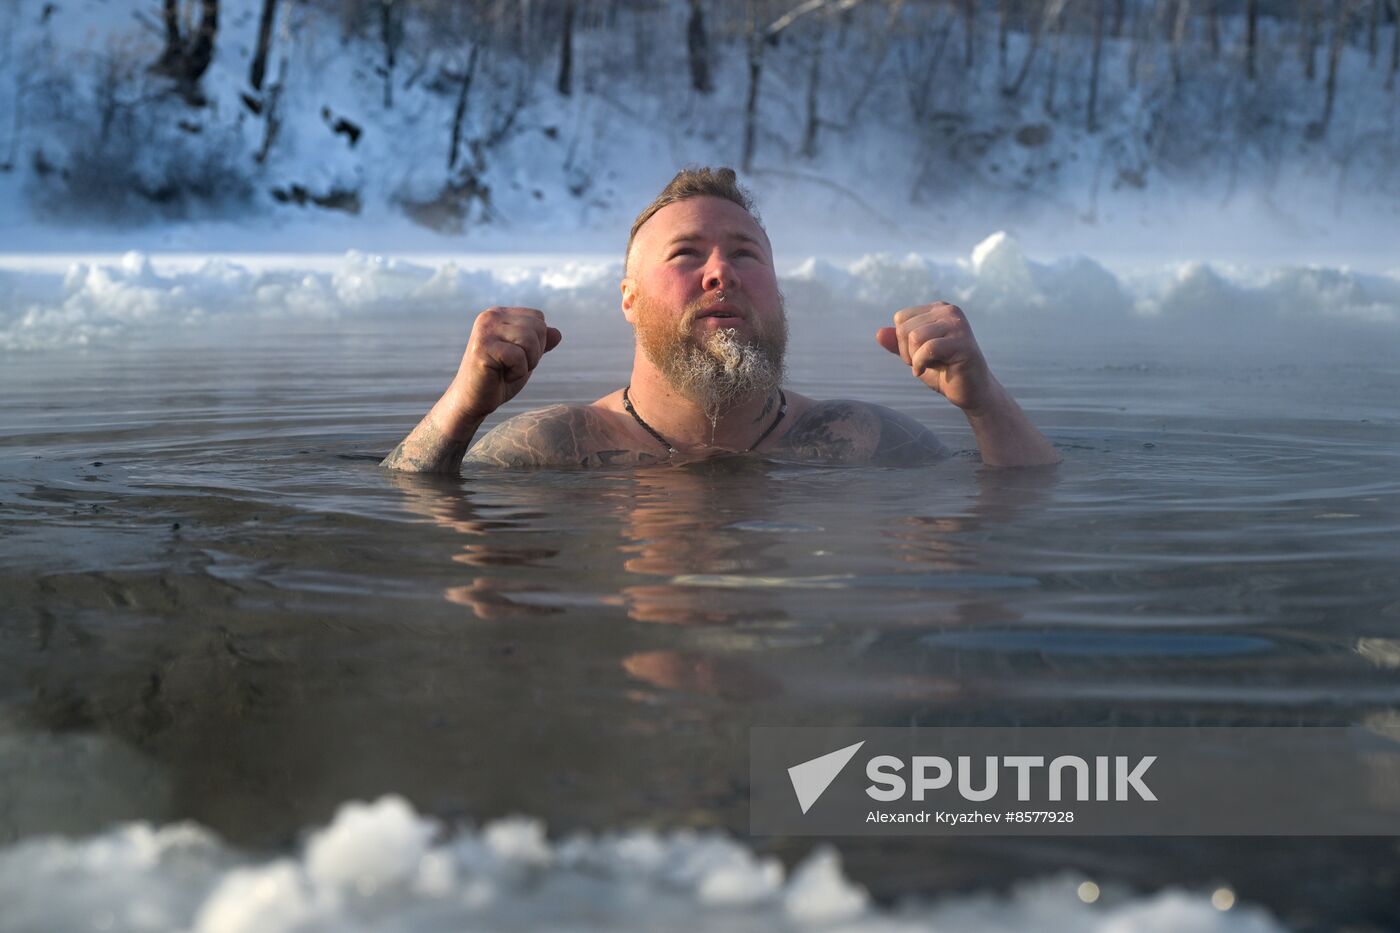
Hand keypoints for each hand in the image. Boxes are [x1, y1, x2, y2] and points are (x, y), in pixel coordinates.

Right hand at [445, 306, 562, 423]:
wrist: (473, 401)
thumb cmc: (499, 379)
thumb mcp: (525, 358)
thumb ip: (540, 344)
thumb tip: (558, 333)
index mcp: (500, 314)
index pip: (538, 318)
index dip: (538, 343)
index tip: (517, 356)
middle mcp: (491, 316)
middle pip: (538, 328)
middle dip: (534, 353)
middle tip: (512, 366)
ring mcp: (485, 330)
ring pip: (530, 340)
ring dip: (526, 363)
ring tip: (507, 370)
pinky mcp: (483, 347)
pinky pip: (518, 356)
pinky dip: (517, 372)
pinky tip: (500, 376)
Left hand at [876, 302, 999, 411]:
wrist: (972, 392)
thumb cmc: (944, 372)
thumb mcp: (914, 356)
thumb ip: (897, 344)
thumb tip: (879, 333)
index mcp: (939, 309)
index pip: (901, 318)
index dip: (901, 342)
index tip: (917, 355)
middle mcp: (949, 311)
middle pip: (905, 328)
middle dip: (907, 352)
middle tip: (923, 363)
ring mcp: (958, 325)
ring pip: (915, 337)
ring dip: (914, 359)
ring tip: (927, 366)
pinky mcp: (963, 342)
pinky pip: (928, 349)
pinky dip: (921, 364)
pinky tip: (929, 370)